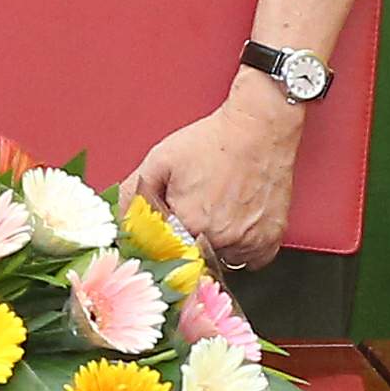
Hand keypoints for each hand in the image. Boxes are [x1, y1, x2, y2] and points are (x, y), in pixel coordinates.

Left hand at [126, 82, 304, 272]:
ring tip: (218, 209)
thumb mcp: (161, 160)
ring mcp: (247, 244)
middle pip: (192, 257)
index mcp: (187, 223)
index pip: (163, 253)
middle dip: (188, 238)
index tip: (170, 223)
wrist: (258, 128)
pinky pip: (250, 262)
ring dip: (215, 245)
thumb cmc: (212, 141)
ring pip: (221, 261)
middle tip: (197, 207)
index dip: (163, 238)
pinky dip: (243, 248)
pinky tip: (237, 220)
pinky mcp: (269, 242)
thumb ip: (136, 192)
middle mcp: (219, 240)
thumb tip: (120, 218)